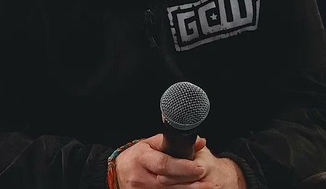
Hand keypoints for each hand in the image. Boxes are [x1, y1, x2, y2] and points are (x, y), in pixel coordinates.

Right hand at [113, 134, 245, 187]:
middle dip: (191, 183)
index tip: (200, 168)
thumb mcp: (150, 144)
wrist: (116, 173)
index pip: (164, 164)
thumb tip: (199, 142)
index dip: (183, 167)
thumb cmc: (135, 157)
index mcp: (141, 158)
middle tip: (209, 183)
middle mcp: (140, 177)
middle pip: (169, 182)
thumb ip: (173, 143)